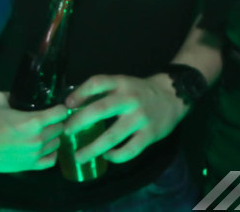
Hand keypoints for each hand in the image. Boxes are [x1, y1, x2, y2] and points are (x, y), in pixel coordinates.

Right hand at [0, 92, 66, 172]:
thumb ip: (11, 94)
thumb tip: (15, 95)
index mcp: (35, 121)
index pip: (61, 113)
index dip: (61, 108)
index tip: (57, 107)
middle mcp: (40, 138)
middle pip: (60, 128)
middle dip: (57, 122)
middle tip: (50, 120)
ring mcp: (36, 154)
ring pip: (57, 144)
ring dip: (54, 137)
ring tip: (46, 134)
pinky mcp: (31, 166)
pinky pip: (51, 160)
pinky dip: (51, 153)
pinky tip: (45, 149)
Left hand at [63, 74, 184, 164]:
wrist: (173, 96)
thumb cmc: (140, 91)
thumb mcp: (123, 84)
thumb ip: (103, 93)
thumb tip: (73, 107)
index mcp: (121, 83)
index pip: (97, 83)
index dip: (80, 93)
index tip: (66, 106)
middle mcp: (130, 99)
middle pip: (101, 109)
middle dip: (79, 122)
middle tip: (66, 132)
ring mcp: (140, 118)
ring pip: (113, 136)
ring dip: (93, 148)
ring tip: (79, 156)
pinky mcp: (149, 134)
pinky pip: (129, 150)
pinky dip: (116, 156)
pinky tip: (107, 156)